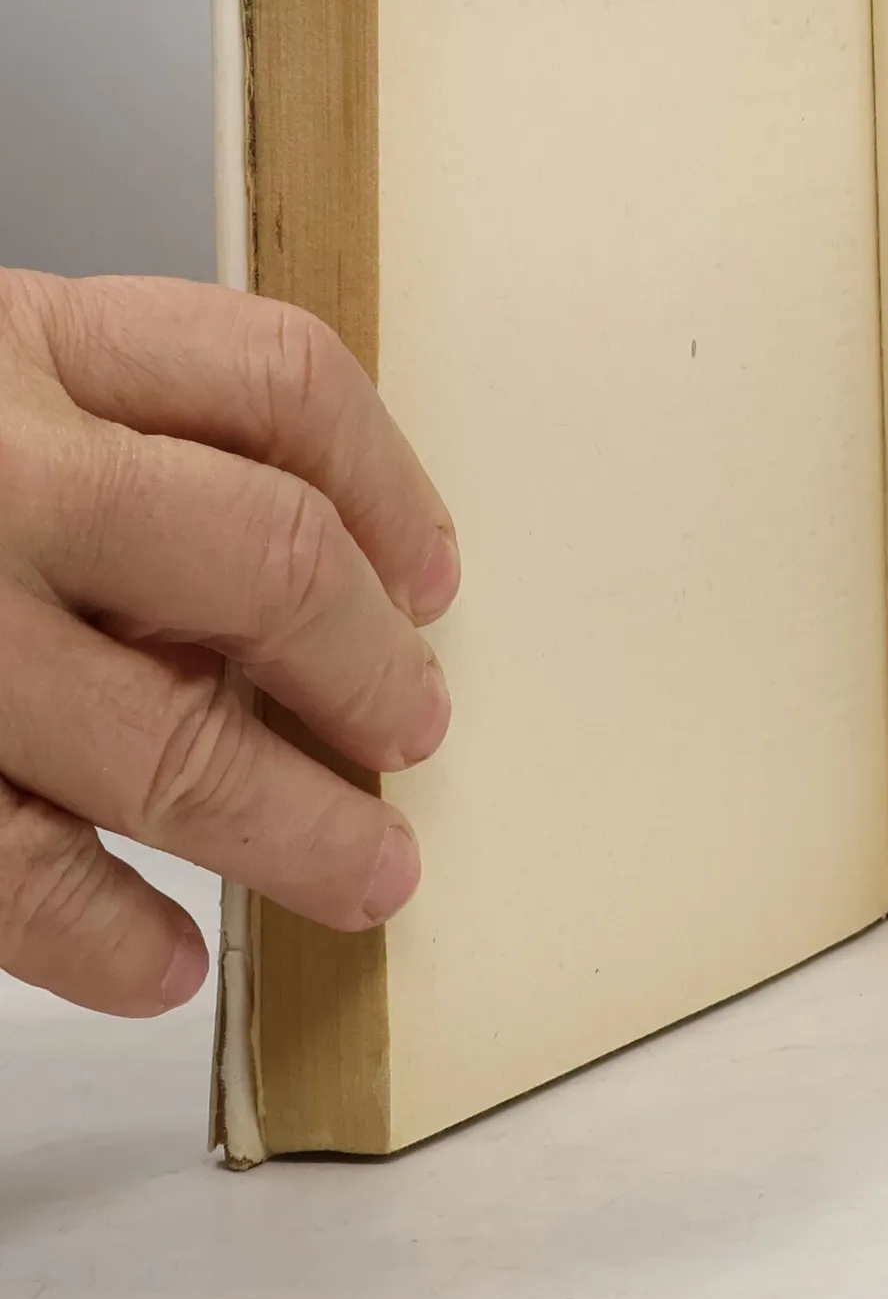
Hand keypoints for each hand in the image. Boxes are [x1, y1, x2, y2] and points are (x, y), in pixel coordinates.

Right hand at [0, 272, 458, 1015]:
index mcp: (26, 339)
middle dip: (367, 668)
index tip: (433, 575)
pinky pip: (1, 863)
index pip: (281, 380)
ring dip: (288, 826)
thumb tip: (324, 581)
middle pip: (265, 560)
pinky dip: (94, 932)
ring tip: (366, 876)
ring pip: (161, 741)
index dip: (388, 485)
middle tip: (414, 730)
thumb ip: (122, 437)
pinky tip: (162, 959)